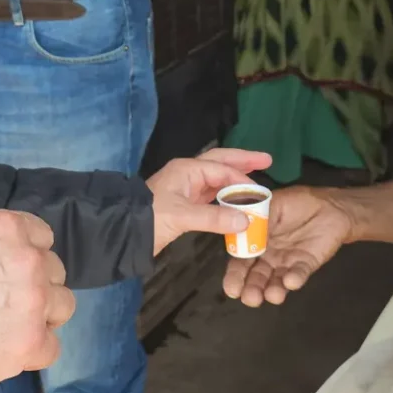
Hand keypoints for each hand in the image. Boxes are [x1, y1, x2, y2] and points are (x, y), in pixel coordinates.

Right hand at [0, 209, 74, 389]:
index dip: (29, 255)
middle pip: (54, 270)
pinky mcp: (35, 341)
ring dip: (44, 316)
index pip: (41, 235)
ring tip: (17, 328)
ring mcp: (37, 300)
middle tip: (10, 302)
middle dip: (37, 285)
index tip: (14, 270)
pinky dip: (34, 352)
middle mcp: (30, 260)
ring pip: (64, 305)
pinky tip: (12, 354)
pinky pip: (52, 347)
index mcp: (9, 228)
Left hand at [146, 148, 272, 254]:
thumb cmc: (151, 218)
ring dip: (236, 179)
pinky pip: (212, 194)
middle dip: (243, 160)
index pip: (222, 169)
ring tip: (257, 179)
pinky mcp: (185, 203)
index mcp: (187, 169)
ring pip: (217, 178)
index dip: (243, 179)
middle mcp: (188, 174)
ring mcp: (186, 188)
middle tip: (267, 159)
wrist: (125, 232)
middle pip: (221, 162)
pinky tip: (237, 200)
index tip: (260, 193)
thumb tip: (246, 220)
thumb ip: (215, 217)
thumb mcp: (182, 216)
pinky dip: (226, 196)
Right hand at [224, 185, 353, 306]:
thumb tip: (240, 227)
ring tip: (272, 296)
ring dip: (272, 290)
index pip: (241, 261)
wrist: (329, 205)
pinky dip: (295, 279)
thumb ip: (257, 217)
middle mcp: (268, 256)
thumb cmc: (297, 202)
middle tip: (250, 299)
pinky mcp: (306, 264)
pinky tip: (291, 282)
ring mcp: (287, 262)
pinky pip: (299, 273)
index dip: (235, 275)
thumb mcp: (273, 204)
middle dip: (251, 289)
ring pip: (276, 281)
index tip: (231, 289)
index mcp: (255, 241)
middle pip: (256, 277)